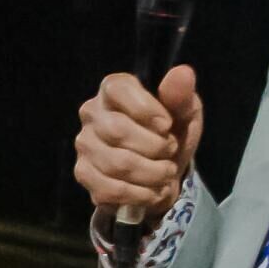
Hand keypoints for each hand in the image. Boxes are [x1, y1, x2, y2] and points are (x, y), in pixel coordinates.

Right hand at [73, 66, 204, 224]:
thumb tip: (183, 73)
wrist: (163, 172)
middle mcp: (91, 113)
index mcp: (113, 89)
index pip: (119, 91)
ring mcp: (85, 145)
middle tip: (170, 152)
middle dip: (154, 147)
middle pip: (117, 131)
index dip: (146, 110)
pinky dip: (140, 194)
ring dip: (151, 174)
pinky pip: (110, 189)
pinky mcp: (84, 174)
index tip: (167, 125)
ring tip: (166, 173)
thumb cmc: (170, 134)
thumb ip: (181, 96)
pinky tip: (153, 191)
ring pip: (116, 164)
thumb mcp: (184, 113)